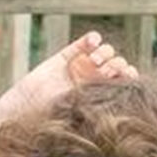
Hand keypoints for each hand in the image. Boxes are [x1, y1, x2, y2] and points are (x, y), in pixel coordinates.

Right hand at [7, 31, 133, 110]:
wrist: (26, 108)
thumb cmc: (54, 117)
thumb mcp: (81, 111)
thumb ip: (99, 103)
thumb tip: (121, 96)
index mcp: (102, 96)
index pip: (125, 82)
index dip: (130, 76)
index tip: (128, 75)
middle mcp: (95, 80)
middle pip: (118, 63)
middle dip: (116, 63)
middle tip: (105, 71)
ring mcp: (82, 66)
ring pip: (106, 51)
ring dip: (104, 53)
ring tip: (93, 61)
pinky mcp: (68, 56)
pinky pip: (88, 42)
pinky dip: (93, 38)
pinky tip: (91, 43)